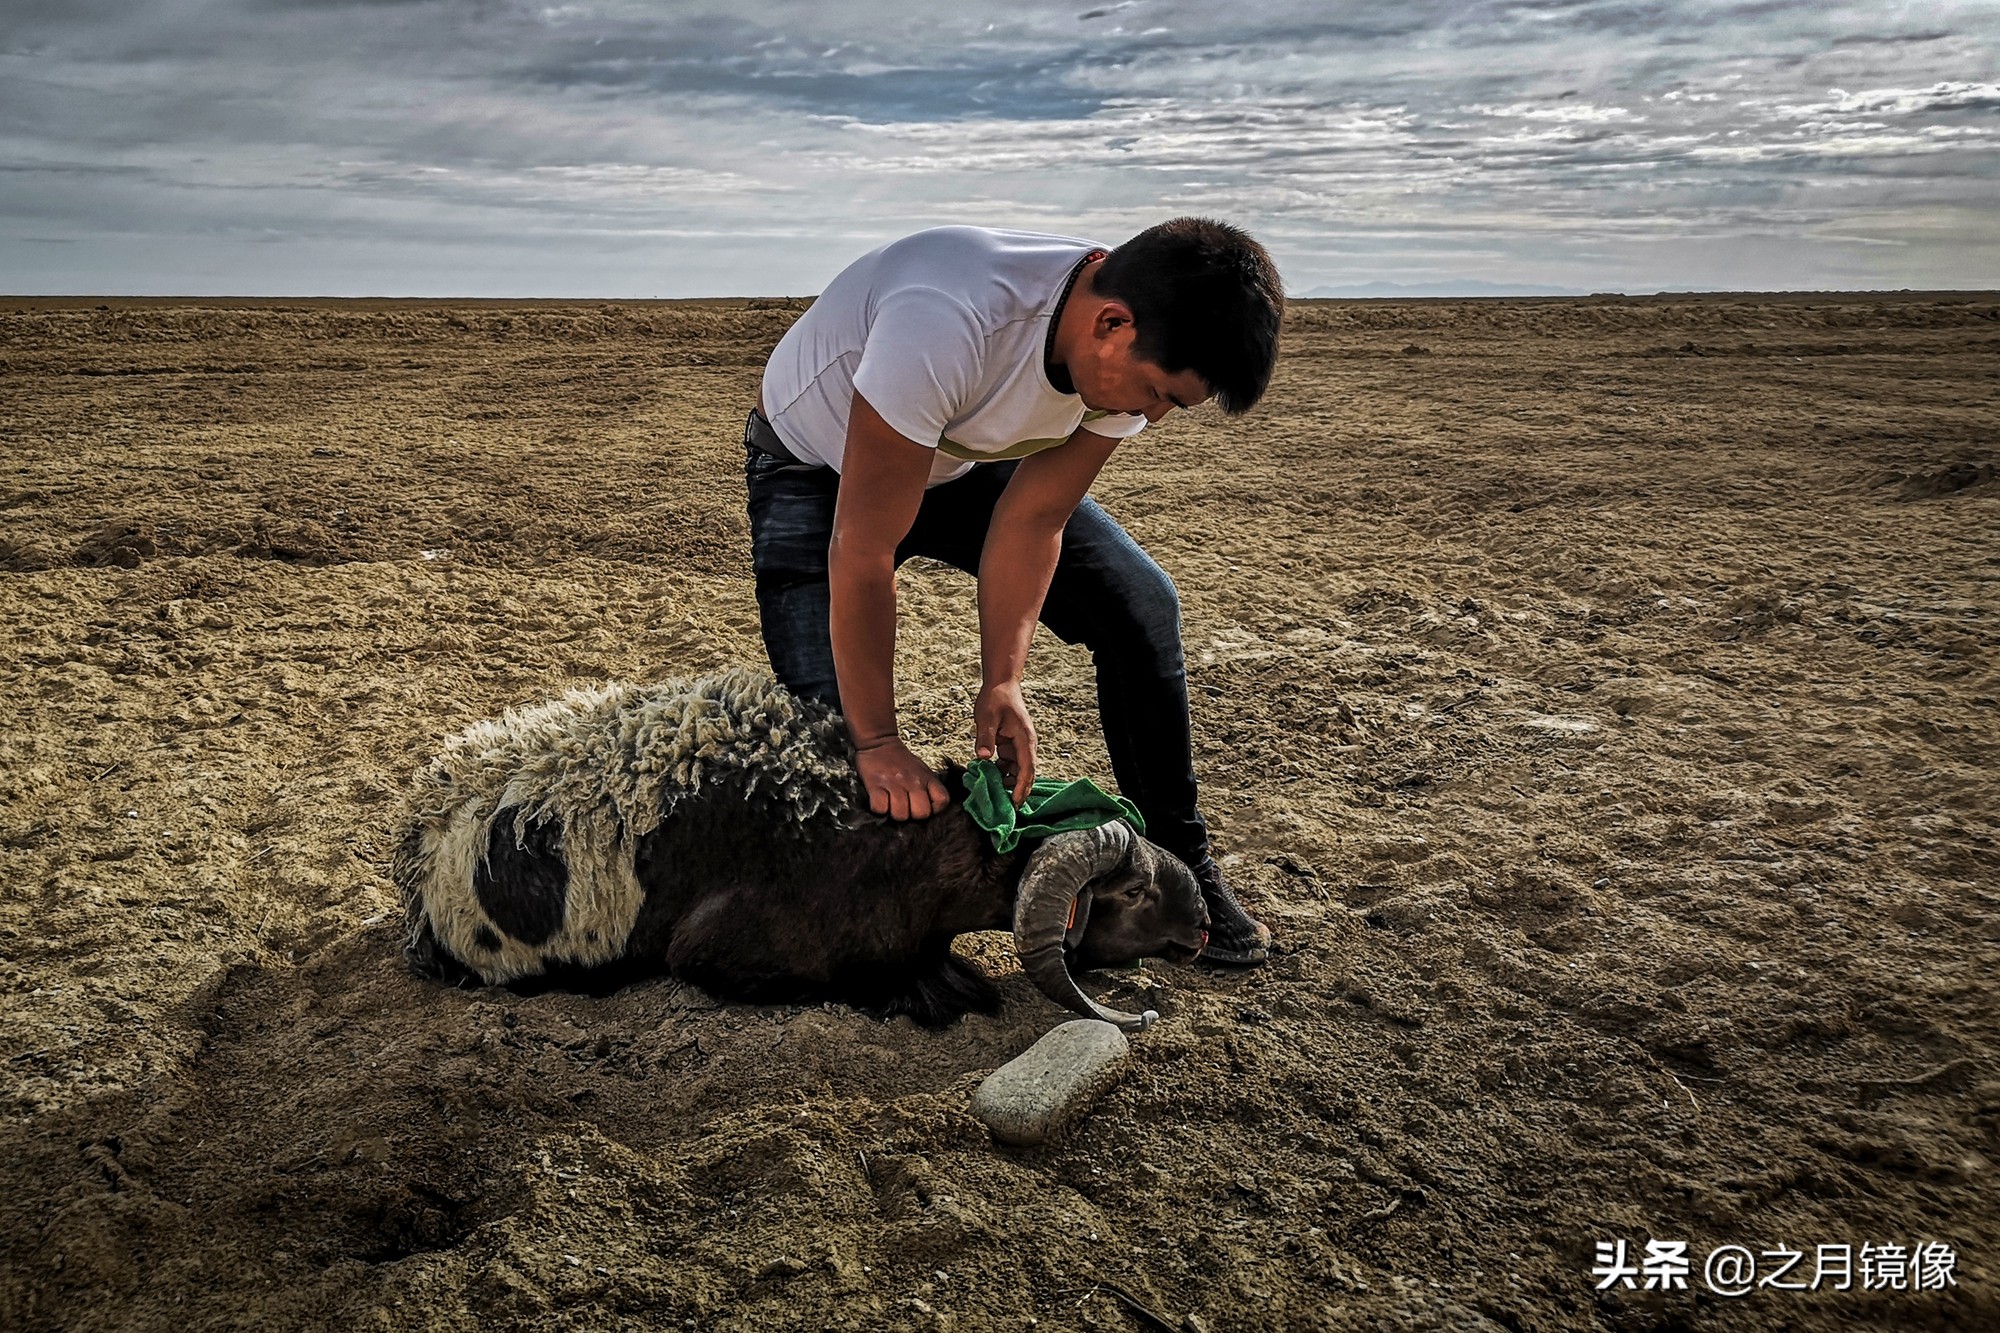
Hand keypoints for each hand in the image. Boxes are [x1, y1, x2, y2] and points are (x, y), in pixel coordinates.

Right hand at [854, 737, 951, 820]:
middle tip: (905, 807)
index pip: (942, 800)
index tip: (925, 806)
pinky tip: (880, 799)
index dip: (934, 808)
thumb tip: (928, 809)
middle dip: (912, 815)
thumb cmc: (900, 760)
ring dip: (894, 813)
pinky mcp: (876, 785)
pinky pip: (880, 808)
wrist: (879, 742)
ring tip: (891, 802)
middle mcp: (913, 781)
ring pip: (900, 815)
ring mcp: (895, 783)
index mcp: (927, 778)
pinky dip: (879, 808)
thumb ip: (928, 787)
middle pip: (921, 813)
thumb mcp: (922, 770)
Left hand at [975, 681, 1037, 805]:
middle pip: (1025, 773)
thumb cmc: (995, 699)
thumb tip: (983, 757)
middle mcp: (1026, 745)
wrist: (1001, 685)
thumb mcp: (987, 717)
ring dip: (1008, 784)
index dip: (1022, 786)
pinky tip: (988, 780)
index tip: (1015, 802)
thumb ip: (985, 737)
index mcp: (1025, 739)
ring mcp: (1019, 746)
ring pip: (1017, 771)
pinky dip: (1001, 774)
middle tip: (1006, 810)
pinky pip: (1008, 765)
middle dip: (1018, 791)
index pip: (1027, 767)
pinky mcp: (1011, 746)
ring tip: (995, 798)